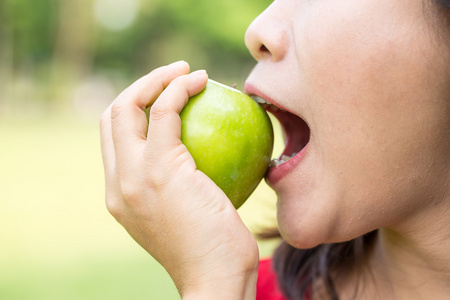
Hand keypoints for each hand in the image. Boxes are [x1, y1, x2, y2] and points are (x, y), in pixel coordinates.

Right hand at [100, 61, 258, 298]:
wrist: (214, 279)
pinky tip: (202, 81)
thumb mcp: (187, 216)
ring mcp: (133, 174)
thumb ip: (180, 187)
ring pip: (128, 106)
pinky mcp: (157, 167)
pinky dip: (179, 89)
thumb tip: (200, 158)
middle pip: (112, 116)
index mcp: (120, 193)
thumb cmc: (213, 250)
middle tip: (172, 75)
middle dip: (138, 86)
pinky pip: (164, 111)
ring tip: (186, 72)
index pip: (115, 138)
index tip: (166, 97)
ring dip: (157, 79)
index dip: (134, 109)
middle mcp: (117, 181)